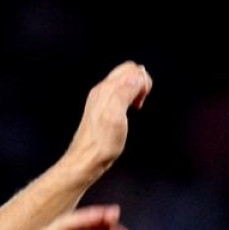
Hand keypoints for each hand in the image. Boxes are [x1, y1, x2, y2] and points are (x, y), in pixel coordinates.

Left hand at [65, 61, 152, 175]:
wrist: (86, 160)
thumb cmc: (101, 143)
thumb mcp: (116, 114)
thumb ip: (126, 92)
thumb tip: (137, 77)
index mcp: (106, 89)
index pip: (130, 69)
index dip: (142, 80)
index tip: (142, 97)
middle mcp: (101, 92)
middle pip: (127, 73)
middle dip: (139, 83)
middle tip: (139, 101)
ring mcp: (100, 101)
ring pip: (124, 84)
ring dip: (134, 92)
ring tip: (134, 107)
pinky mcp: (101, 112)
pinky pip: (119, 96)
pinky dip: (128, 100)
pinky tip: (127, 114)